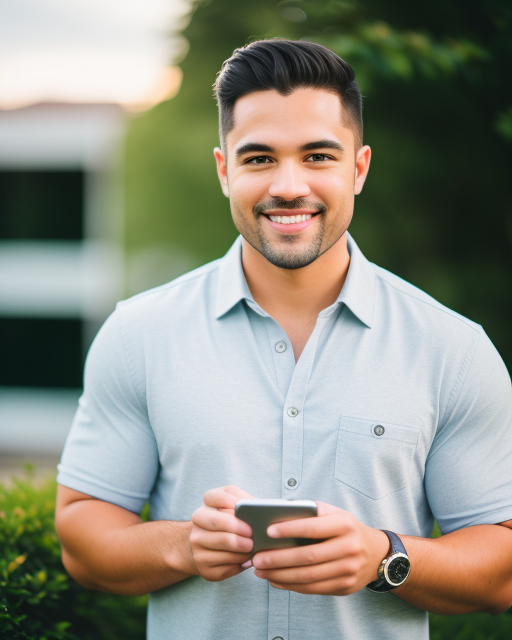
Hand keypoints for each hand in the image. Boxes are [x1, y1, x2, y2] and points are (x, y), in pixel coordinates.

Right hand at [190, 485, 253, 581]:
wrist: (208, 546)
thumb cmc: (231, 522)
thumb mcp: (237, 507)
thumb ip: (247, 503)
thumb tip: (262, 507)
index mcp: (207, 503)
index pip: (214, 496)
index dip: (231, 502)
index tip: (245, 508)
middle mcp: (198, 521)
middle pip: (216, 521)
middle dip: (236, 527)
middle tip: (251, 533)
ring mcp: (197, 544)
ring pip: (222, 544)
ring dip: (241, 548)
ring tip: (253, 547)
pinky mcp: (203, 566)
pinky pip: (224, 565)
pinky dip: (239, 562)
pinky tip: (247, 559)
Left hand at [252, 501, 388, 594]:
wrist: (376, 553)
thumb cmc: (345, 528)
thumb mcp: (334, 513)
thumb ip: (311, 512)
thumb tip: (278, 516)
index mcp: (345, 524)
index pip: (314, 527)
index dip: (290, 529)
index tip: (268, 531)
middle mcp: (349, 547)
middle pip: (308, 556)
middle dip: (279, 558)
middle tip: (257, 558)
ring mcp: (349, 570)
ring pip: (309, 576)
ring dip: (280, 575)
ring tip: (261, 571)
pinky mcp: (344, 587)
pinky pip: (313, 589)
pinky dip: (291, 586)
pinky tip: (275, 580)